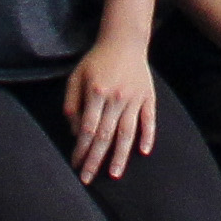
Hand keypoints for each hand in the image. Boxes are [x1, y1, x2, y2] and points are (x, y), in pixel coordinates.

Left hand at [64, 39, 157, 180]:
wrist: (124, 41)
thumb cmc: (97, 60)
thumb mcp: (76, 77)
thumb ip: (72, 103)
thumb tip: (75, 132)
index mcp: (96, 93)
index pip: (88, 129)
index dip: (81, 150)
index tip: (75, 165)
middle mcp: (116, 98)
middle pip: (105, 136)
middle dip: (95, 160)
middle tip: (87, 179)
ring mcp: (134, 98)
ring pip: (127, 132)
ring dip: (120, 155)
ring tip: (114, 175)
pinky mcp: (148, 96)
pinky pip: (149, 119)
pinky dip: (148, 136)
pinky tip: (143, 151)